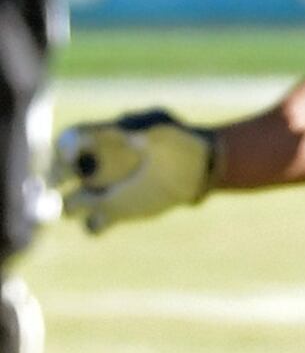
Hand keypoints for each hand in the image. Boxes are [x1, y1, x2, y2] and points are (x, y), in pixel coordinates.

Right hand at [56, 110, 215, 232]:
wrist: (200, 164)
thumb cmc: (179, 137)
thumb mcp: (158, 125)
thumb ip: (135, 127)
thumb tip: (122, 134)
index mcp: (101, 140)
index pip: (68, 141)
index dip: (64, 147)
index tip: (72, 154)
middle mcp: (94, 167)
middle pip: (57, 174)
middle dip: (55, 178)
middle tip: (63, 180)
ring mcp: (102, 192)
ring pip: (69, 204)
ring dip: (74, 204)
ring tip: (92, 199)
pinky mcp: (116, 213)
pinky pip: (92, 227)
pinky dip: (95, 224)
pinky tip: (108, 216)